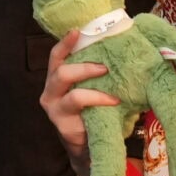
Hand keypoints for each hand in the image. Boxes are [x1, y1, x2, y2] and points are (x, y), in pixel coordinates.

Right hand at [40, 29, 117, 164]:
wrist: (87, 145)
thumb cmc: (93, 110)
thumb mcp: (92, 88)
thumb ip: (98, 72)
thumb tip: (124, 50)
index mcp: (57, 78)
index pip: (56, 56)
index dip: (65, 43)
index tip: (77, 31)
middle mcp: (51, 91)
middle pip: (61, 72)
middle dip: (84, 67)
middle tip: (105, 67)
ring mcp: (55, 109)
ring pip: (71, 93)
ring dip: (94, 88)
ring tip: (113, 92)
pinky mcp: (63, 125)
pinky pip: (81, 109)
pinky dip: (99, 103)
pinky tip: (114, 103)